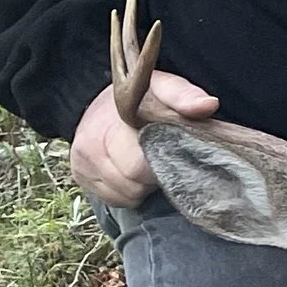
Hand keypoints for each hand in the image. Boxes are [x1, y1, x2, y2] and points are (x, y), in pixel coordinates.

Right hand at [70, 68, 215, 205]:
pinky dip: (127, 190)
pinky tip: (130, 172)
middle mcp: (90, 145)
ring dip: (141, 185)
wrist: (100, 99)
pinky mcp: (79, 175)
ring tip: (145, 162)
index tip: (169, 152)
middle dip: (152, 176)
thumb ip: (184, 96)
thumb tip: (207, 105)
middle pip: (132, 184)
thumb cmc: (141, 97)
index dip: (160, 163)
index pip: (137, 166)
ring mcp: (81, 163)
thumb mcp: (164, 88)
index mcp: (111, 125)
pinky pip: (113, 199)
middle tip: (159, 158)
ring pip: (124, 195)